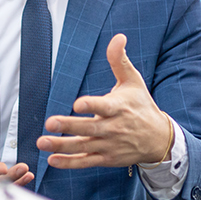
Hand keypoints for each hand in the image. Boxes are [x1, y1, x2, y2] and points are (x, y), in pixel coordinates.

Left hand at [39, 34, 172, 167]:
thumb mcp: (133, 81)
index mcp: (119, 108)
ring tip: (42, 142)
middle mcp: (114, 128)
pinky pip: (86, 162)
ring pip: (84, 147)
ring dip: (62, 146)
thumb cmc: (141, 106)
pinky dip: (69, 163)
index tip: (78, 104)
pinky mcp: (106, 158)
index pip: (104, 107)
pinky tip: (52, 160)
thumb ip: (119, 60)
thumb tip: (118, 37)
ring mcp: (109, 145)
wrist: (158, 139)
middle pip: (89, 128)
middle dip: (69, 126)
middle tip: (49, 123)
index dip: (91, 106)